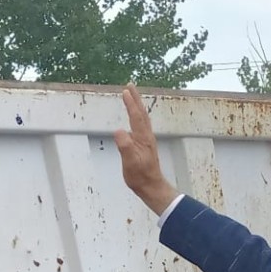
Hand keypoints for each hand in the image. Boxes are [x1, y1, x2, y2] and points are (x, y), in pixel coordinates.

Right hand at [115, 85, 177, 215]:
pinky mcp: (145, 145)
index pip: (136, 117)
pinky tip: (135, 117)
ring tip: (132, 97)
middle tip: (130, 85)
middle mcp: (146, 136)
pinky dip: (137, 116)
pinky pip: (141, 125)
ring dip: (137, 105)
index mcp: (143, 138)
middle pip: (141, 113)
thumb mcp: (130, 162)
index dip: (130, 104)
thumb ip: (125, 146)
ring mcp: (146, 140)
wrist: (151, 186)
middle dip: (135, 99)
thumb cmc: (140, 176)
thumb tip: (119, 131)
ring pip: (142, 118)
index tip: (125, 91)